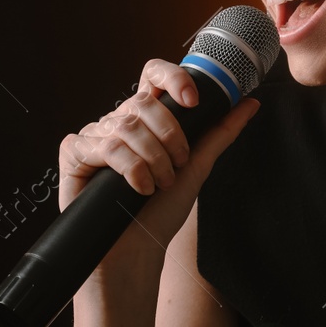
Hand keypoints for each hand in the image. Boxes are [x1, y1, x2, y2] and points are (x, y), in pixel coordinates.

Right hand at [58, 58, 260, 270]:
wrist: (136, 250)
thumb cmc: (162, 212)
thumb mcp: (198, 166)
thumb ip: (220, 132)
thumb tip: (251, 103)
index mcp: (146, 119)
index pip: (153, 76)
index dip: (173, 78)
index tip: (193, 101)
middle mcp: (118, 122)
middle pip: (143, 102)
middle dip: (170, 136)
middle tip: (178, 166)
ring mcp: (94, 136)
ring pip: (127, 125)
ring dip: (153, 159)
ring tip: (159, 185)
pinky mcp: (74, 154)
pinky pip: (104, 145)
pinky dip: (130, 169)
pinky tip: (138, 188)